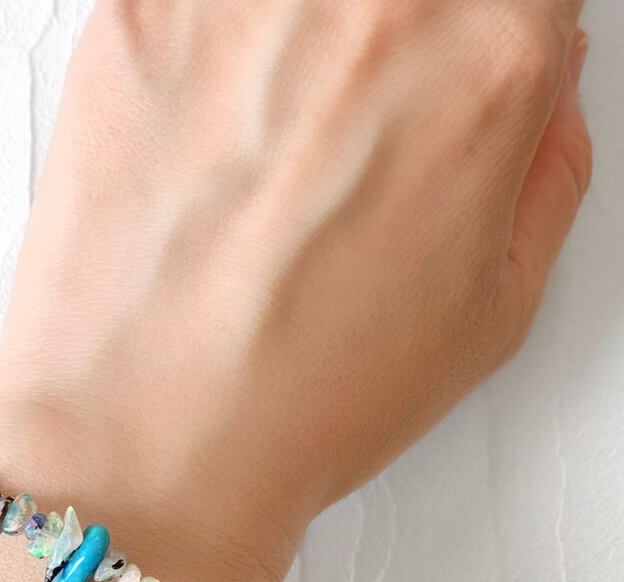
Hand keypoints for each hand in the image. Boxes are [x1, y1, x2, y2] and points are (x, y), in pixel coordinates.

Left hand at [0, 0, 591, 581]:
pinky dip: (200, 62)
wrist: (143, 446)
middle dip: (382, 51)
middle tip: (338, 140)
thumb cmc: (299, 401)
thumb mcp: (492, 310)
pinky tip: (192, 156)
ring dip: (287, 52)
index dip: (486, 37)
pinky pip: (193, 6)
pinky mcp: (133, 17)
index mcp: (486, 58)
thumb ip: (539, 167)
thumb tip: (537, 91)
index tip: (441, 82)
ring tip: (259, 154)